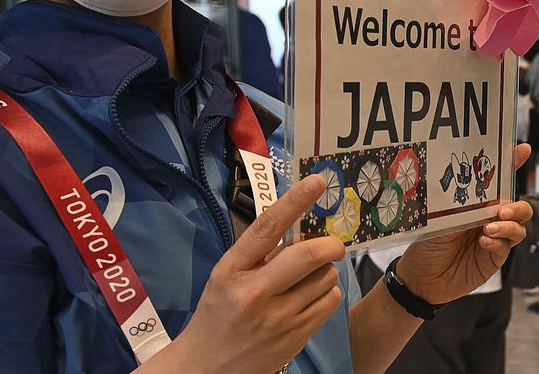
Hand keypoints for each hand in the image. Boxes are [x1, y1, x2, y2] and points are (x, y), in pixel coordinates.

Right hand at [149, 175, 344, 373]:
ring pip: (326, 277)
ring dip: (325, 271)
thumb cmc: (218, 312)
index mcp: (232, 271)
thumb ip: (259, 253)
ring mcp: (278, 318)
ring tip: (307, 278)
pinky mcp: (296, 337)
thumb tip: (302, 228)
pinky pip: (331, 300)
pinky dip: (327, 292)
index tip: (317, 182)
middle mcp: (255, 293)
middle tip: (331, 245)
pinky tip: (310, 297)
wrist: (207, 367)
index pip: (267, 228)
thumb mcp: (226, 276)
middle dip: (330, 245)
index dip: (295, 201)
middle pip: (309, 255)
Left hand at [397, 145, 533, 304]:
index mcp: (477, 204)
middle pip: (519, 207)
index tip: (523, 150)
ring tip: (489, 228)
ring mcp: (494, 239)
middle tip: (502, 210)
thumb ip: (464, 205)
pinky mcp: (494, 259)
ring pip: (519, 227)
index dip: (513, 164)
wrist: (421, 277)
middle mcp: (489, 219)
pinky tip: (484, 243)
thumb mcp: (442, 217)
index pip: (499, 182)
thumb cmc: (428, 244)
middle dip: (517, 206)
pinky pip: (506, 247)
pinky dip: (499, 242)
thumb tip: (477, 185)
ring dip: (509, 226)